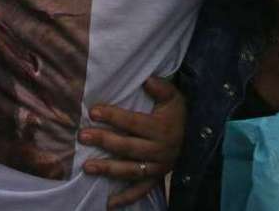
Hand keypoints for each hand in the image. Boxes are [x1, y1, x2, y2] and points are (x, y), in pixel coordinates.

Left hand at [79, 77, 185, 208]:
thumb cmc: (177, 114)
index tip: (93, 111)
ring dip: (108, 169)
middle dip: (104, 140)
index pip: (132, 122)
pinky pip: (141, 190)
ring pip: (130, 170)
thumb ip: (161, 88)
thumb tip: (147, 80)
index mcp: (161, 129)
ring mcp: (157, 167)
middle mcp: (159, 150)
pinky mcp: (155, 179)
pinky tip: (109, 203)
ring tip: (87, 167)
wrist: (195, 137)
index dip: (113, 116)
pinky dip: (126, 198)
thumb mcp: (174, 97)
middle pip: (127, 146)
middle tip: (82, 136)